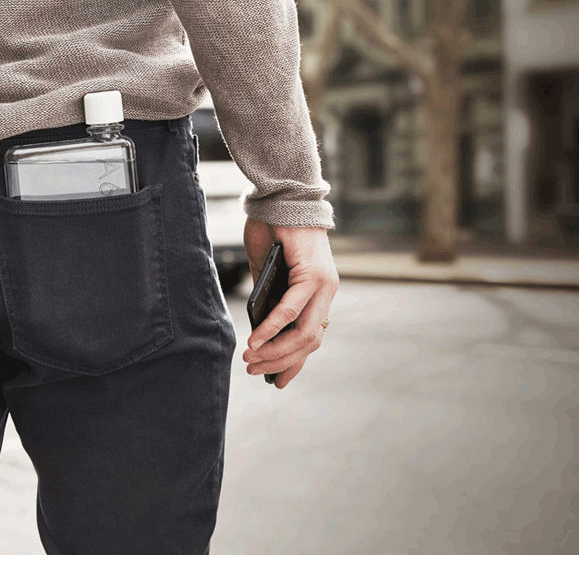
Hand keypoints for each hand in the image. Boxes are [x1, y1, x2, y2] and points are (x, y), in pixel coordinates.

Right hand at [243, 218, 337, 388]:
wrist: (281, 196)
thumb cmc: (274, 229)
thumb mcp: (267, 272)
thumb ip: (267, 299)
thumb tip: (260, 332)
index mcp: (319, 293)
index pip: (311, 337)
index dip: (294, 362)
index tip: (277, 381)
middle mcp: (327, 292)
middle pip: (309, 341)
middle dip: (279, 361)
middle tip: (254, 371)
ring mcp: (324, 284)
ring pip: (304, 332)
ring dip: (275, 350)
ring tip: (251, 360)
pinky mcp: (312, 274)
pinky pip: (290, 310)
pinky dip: (271, 328)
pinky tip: (255, 340)